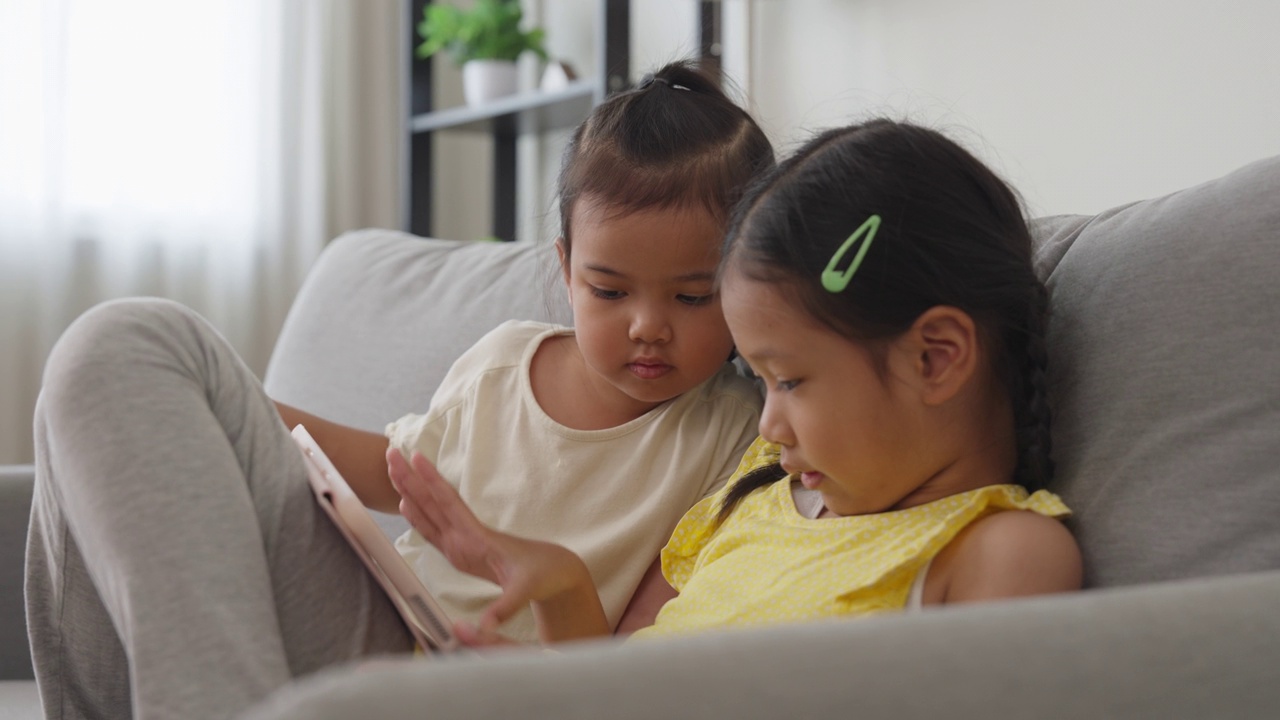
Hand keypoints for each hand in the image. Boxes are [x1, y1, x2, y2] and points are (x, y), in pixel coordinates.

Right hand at [386, 449, 609, 641]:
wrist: (551, 571)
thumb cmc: (540, 576)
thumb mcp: (524, 592)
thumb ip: (504, 608)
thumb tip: (488, 628)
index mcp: (478, 537)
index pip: (449, 503)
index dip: (431, 481)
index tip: (416, 458)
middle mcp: (466, 534)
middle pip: (433, 500)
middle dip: (411, 478)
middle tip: (391, 453)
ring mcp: (461, 542)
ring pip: (431, 511)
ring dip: (411, 490)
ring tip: (393, 469)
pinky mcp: (460, 551)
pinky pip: (433, 530)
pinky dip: (418, 518)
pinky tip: (406, 505)